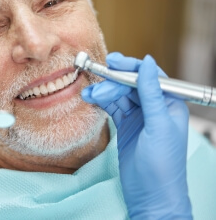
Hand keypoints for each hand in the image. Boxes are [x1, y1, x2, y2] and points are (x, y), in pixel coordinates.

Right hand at [82, 53, 191, 218]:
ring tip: (87, 94)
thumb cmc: (162, 164)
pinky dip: (101, 102)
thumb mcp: (158, 125)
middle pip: (131, 84)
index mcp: (170, 104)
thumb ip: (151, 94)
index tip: (112, 62)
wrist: (150, 195)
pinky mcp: (126, 126)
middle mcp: (155, 107)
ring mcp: (139, 117)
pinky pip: (112, 108)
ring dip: (103, 92)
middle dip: (113, 82)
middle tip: (95, 83)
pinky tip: (90, 100)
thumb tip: (147, 62)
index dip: (131, 67)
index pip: (150, 77)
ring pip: (119, 95)